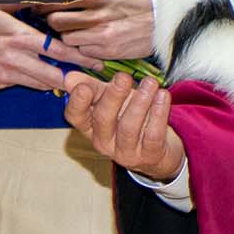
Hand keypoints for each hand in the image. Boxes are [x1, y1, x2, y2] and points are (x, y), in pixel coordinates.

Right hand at [0, 4, 95, 90]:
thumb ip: (23, 4)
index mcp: (20, 38)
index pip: (59, 52)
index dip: (81, 59)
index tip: (96, 63)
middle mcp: (16, 59)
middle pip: (54, 76)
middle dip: (74, 80)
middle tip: (90, 81)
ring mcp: (7, 75)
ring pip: (40, 84)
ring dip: (55, 82)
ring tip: (70, 79)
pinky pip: (22, 84)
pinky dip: (33, 81)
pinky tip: (37, 75)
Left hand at [38, 0, 154, 61]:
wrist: (168, 18)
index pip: (60, 0)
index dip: (43, 5)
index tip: (36, 6)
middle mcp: (99, 16)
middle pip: (57, 22)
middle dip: (52, 21)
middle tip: (52, 19)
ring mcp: (103, 36)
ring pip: (69, 40)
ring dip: (67, 36)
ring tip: (73, 31)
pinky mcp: (110, 52)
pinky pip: (85, 52)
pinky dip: (84, 47)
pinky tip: (90, 41)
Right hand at [60, 70, 183, 181]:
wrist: (158, 151)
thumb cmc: (129, 119)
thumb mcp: (110, 102)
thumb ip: (93, 88)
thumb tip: (69, 78)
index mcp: (90, 127)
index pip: (75, 116)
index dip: (77, 102)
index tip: (83, 87)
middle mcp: (104, 142)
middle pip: (103, 119)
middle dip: (113, 96)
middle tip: (124, 77)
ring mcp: (126, 152)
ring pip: (129, 127)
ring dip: (140, 101)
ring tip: (150, 82)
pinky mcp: (149, 156)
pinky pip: (153, 135)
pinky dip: (159, 113)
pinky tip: (163, 96)